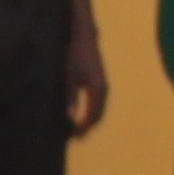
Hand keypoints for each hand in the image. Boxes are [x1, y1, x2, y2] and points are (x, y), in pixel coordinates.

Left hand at [63, 20, 108, 136]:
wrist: (85, 38)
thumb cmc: (74, 55)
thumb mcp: (69, 77)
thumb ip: (71, 98)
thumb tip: (70, 118)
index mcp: (97, 91)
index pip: (92, 116)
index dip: (84, 127)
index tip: (75, 136)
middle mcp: (104, 91)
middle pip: (99, 115)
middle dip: (89, 126)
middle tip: (77, 136)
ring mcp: (104, 86)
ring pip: (100, 109)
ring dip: (91, 119)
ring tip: (80, 127)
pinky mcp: (101, 83)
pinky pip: (99, 102)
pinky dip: (93, 111)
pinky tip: (84, 113)